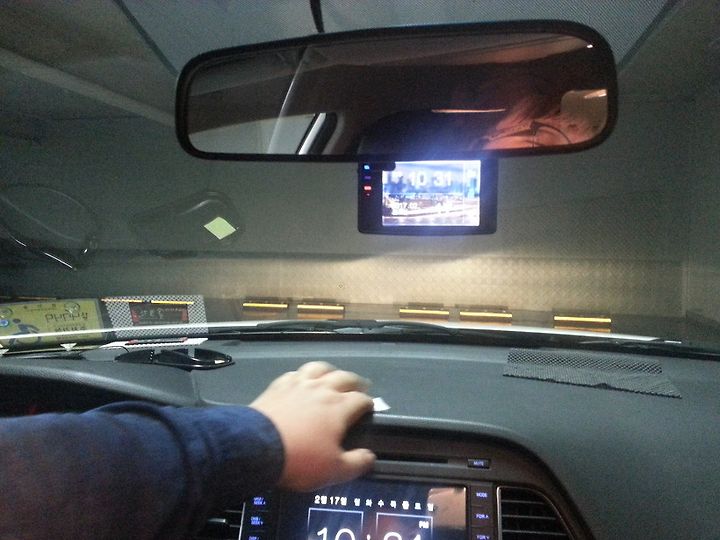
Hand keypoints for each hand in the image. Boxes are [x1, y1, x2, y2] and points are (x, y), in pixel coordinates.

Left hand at [250, 361, 375, 490]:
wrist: (255, 447)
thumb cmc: (299, 458)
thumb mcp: (334, 470)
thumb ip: (357, 463)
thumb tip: (370, 456)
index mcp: (339, 407)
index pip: (361, 399)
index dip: (369, 403)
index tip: (370, 408)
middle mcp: (321, 389)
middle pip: (344, 377)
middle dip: (356, 382)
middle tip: (360, 386)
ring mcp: (298, 384)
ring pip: (319, 368)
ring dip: (330, 371)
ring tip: (333, 375)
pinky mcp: (278, 386)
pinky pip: (294, 373)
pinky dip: (302, 375)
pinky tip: (301, 379)